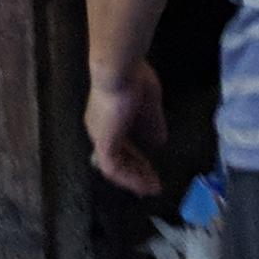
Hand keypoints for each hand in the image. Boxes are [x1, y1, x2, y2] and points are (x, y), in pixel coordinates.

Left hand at [87, 64, 167, 197]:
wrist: (120, 70)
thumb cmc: (134, 80)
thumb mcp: (149, 107)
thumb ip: (152, 125)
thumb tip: (159, 141)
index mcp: (108, 118)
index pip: (122, 145)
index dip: (137, 158)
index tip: (151, 169)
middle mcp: (100, 129)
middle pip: (119, 158)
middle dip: (137, 172)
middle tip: (153, 185)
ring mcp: (100, 136)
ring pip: (115, 166)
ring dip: (134, 179)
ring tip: (152, 189)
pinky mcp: (103, 142)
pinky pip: (113, 169)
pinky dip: (129, 178)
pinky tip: (143, 186)